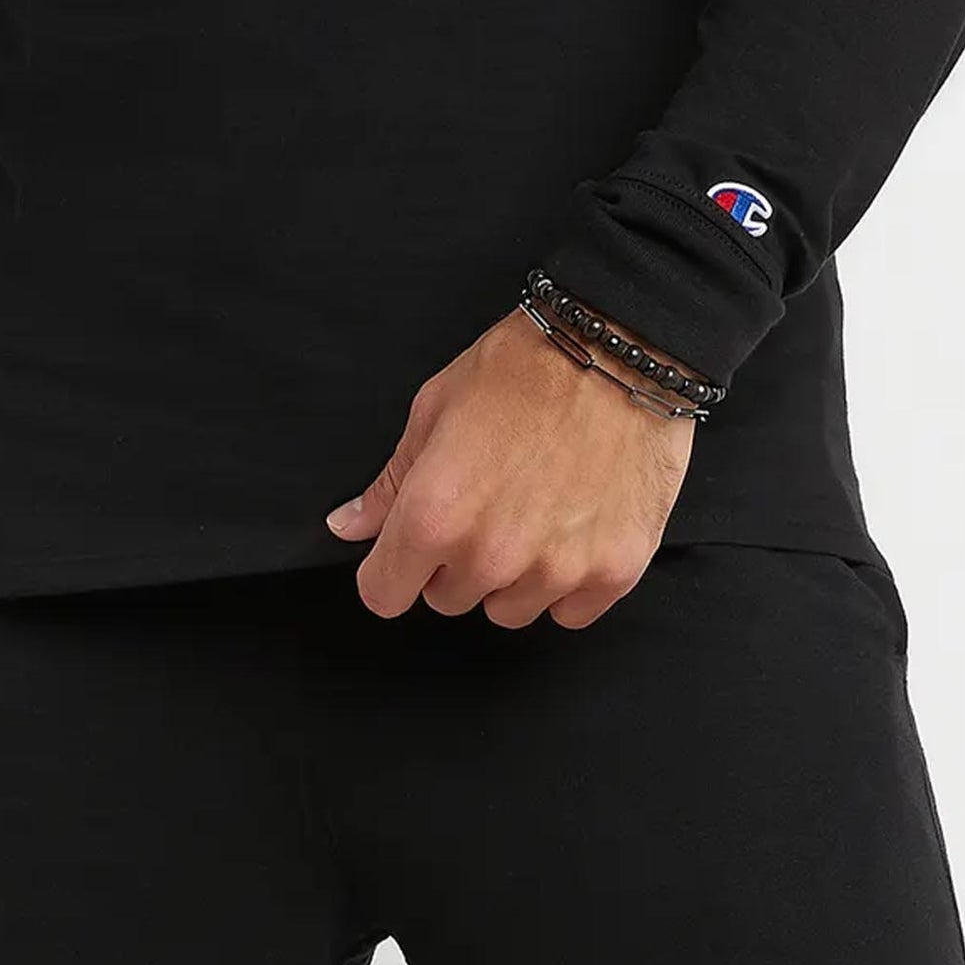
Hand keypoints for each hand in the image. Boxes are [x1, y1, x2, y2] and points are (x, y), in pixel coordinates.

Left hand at [323, 299, 698, 629]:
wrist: (617, 352)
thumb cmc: (522, 368)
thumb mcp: (435, 408)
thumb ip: (391, 481)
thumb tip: (348, 525)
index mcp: (435, 514)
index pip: (384, 594)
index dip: (389, 570)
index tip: (405, 551)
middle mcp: (492, 556)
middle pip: (447, 600)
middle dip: (453, 562)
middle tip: (483, 502)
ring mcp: (556, 570)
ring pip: (509, 610)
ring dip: (511, 575)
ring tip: (532, 508)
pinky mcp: (614, 572)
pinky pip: (570, 612)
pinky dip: (568, 581)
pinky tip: (573, 525)